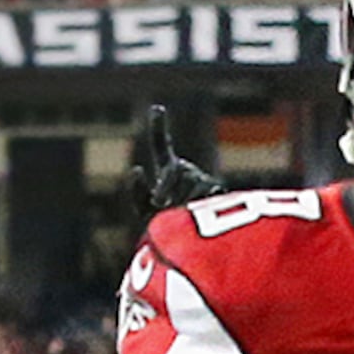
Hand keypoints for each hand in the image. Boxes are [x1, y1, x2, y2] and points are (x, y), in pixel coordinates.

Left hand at [119, 103, 220, 222]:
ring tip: (183, 215)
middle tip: (159, 203)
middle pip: (174, 169)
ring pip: (189, 181)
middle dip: (165, 186)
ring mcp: (202, 180)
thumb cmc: (165, 229)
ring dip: (182, 200)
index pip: (161, 148)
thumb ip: (137, 193)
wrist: (190, 244)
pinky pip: (205, 191)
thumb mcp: (145, 213)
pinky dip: (198, 203)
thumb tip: (136, 169)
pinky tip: (198, 210)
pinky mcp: (217, 190)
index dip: (159, 128)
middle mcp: (186, 171)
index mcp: (168, 172)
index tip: (157, 109)